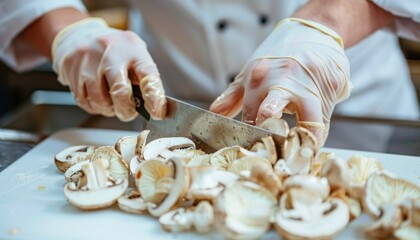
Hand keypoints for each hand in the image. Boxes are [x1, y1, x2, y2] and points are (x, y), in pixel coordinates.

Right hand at [52, 18, 166, 120]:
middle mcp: (110, 52)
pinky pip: (84, 101)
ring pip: (100, 100)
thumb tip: (153, 104)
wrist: (79, 33)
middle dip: (126, 110)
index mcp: (133, 49)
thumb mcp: (136, 53)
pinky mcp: (71, 69)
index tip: (157, 112)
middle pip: (120, 92)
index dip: (154, 97)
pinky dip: (94, 106)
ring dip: (109, 109)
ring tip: (111, 102)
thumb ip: (144, 76)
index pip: (148, 75)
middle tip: (129, 113)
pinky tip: (98, 98)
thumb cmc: (115, 49)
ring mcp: (88, 61)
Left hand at [210, 18, 350, 145]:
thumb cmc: (279, 56)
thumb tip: (214, 114)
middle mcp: (282, 79)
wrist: (313, 31)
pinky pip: (325, 116)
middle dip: (269, 130)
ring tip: (301, 154)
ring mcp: (309, 82)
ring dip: (304, 140)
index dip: (253, 138)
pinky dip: (319, 131)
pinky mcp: (331, 84)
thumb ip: (233, 95)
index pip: (251, 115)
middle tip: (272, 152)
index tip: (255, 153)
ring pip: (309, 120)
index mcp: (258, 78)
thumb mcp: (252, 71)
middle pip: (272, 108)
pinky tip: (314, 140)